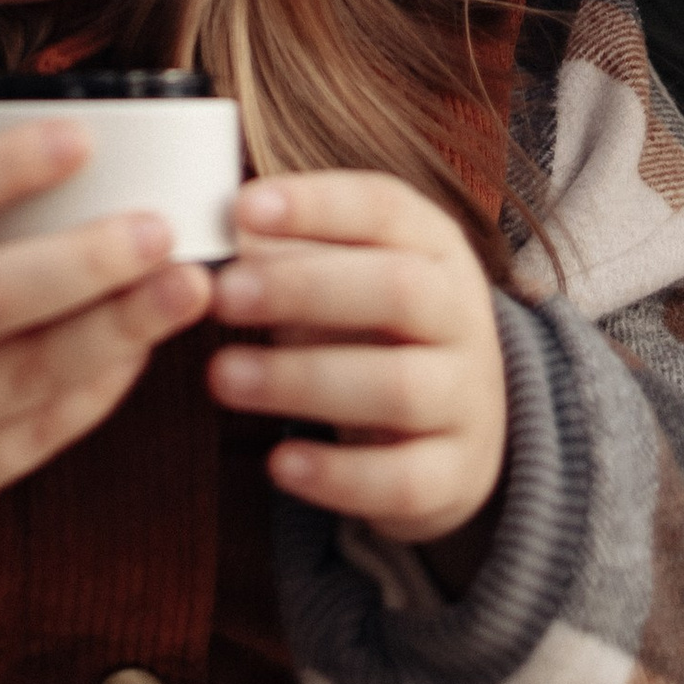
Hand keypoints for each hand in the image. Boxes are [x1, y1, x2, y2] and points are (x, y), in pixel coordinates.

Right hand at [0, 119, 209, 633]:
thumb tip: (54, 160)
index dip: (2, 168)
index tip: (81, 136)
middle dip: (83, 262)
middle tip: (159, 226)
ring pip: (29, 374)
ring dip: (118, 328)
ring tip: (189, 286)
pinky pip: (39, 432)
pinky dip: (99, 387)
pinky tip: (142, 348)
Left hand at [206, 170, 506, 551]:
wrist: (457, 422)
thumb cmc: (376, 327)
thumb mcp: (349, 274)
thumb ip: (291, 251)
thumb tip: (216, 229)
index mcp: (435, 246)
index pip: (384, 207)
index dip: (316, 205)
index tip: (243, 208)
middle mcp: (462, 315)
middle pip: (398, 290)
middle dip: (304, 289)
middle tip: (223, 295)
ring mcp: (468, 398)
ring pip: (398, 387)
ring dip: (303, 380)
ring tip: (223, 376)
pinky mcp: (457, 474)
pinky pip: (403, 479)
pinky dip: (338, 474)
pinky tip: (279, 463)